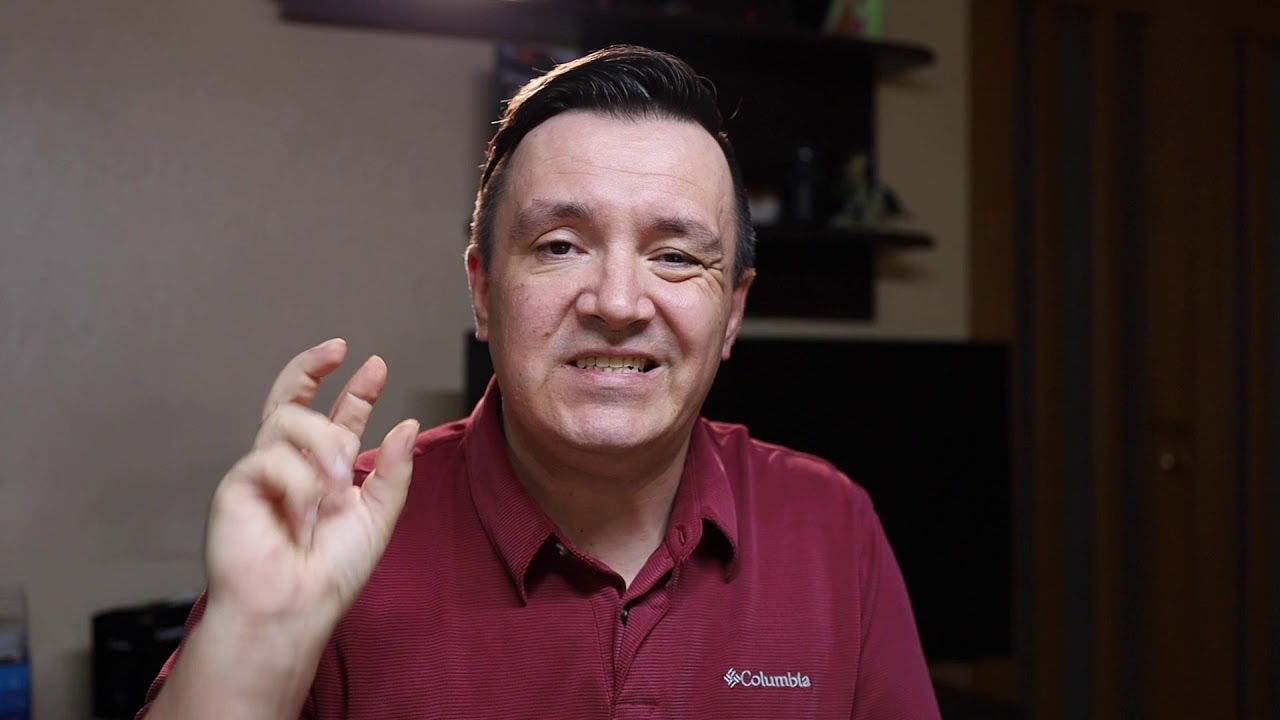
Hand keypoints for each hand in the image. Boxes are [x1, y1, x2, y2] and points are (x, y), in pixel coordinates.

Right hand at [204, 338, 418, 631]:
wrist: (295, 608)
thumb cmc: (331, 573)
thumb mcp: (378, 516)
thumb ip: (392, 471)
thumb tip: (406, 423)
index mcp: (324, 474)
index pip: (336, 420)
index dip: (355, 391)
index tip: (374, 365)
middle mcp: (290, 467)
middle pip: (292, 402)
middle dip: (312, 369)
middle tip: (338, 350)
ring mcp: (261, 474)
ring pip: (288, 419)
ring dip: (322, 441)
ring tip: (339, 479)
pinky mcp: (236, 486)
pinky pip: (270, 457)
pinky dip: (297, 479)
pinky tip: (305, 509)